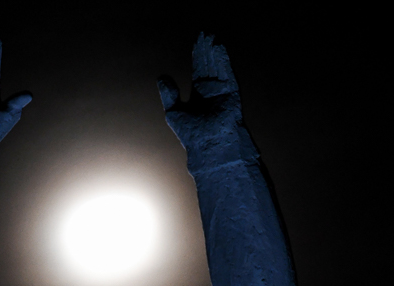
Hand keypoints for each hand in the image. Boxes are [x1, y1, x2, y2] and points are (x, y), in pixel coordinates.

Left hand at [158, 33, 241, 153]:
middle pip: (209, 65)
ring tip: (211, 36)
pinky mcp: (231, 93)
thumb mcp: (173, 111)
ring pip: (218, 66)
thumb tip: (162, 78)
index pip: (199, 70)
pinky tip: (219, 47)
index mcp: (199, 96)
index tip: (197, 42)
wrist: (208, 145)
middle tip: (205, 33)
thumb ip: (169, 94)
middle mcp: (212, 92)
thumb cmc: (190, 135)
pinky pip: (227, 72)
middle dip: (206, 50)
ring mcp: (222, 92)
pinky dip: (223, 60)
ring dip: (214, 51)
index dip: (198, 56)